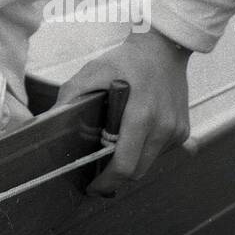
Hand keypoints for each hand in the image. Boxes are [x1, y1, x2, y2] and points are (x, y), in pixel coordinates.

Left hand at [53, 27, 192, 195]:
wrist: (164, 48)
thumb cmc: (126, 60)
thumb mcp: (93, 71)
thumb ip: (71, 96)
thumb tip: (50, 120)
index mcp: (142, 115)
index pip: (125, 164)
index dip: (107, 181)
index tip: (93, 186)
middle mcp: (163, 127)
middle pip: (137, 170)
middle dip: (116, 176)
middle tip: (98, 173)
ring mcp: (176, 130)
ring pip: (149, 163)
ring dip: (131, 161)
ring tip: (114, 147)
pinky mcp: (183, 130)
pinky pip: (160, 152)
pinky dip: (144, 150)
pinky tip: (133, 134)